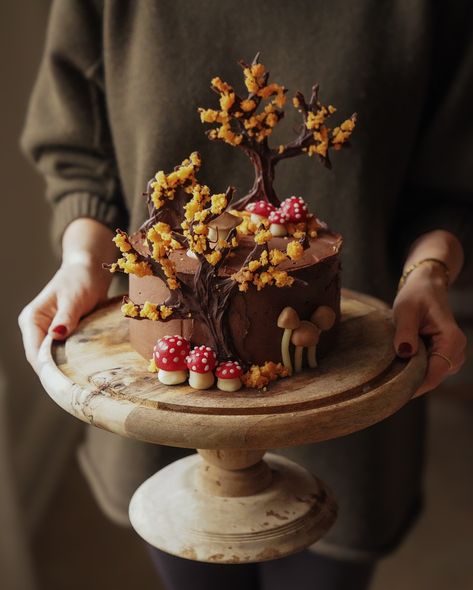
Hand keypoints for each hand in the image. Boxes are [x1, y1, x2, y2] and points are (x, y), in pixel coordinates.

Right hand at [18, 218, 116, 372]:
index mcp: (32, 319)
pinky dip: (70, 362)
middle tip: (76, 389)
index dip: (48, 369)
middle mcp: (35, 328)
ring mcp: (47, 333)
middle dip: (56, 373)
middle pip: (41, 360)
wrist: (89, 270)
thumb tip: (56, 335)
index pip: (34, 352)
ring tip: (80, 384)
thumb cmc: (81, 280)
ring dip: (64, 369)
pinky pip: (62, 354)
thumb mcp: (74, 298)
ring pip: (51, 359)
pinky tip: (83, 372)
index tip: (65, 383)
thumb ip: (66, 317)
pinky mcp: (60, 335)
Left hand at [393, 261, 466, 396]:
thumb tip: (404, 353)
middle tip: (382, 384)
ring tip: (388, 370)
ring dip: (410, 375)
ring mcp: (452, 356)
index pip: (434, 374)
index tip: (391, 393)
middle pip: (431, 379)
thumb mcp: (406, 310)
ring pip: (429, 376)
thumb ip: (405, 331)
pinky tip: (398, 364)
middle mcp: (457, 352)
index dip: (413, 385)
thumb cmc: (417, 295)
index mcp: (451, 340)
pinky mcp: (443, 357)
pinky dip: (413, 369)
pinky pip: (428, 370)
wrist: (427, 287)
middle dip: (409, 382)